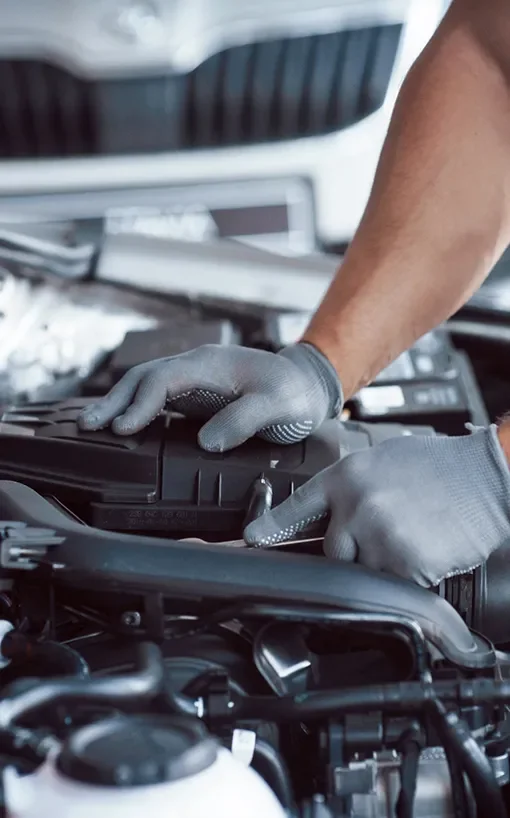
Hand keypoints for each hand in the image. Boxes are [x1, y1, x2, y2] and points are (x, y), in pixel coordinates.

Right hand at [77, 343, 341, 451]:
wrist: (308, 384)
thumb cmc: (295, 393)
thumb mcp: (278, 405)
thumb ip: (244, 419)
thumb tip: (208, 441)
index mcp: (211, 364)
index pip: (164, 379)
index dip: (140, 403)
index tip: (122, 427)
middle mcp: (197, 367)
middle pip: (145, 377)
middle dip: (115, 400)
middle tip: (88, 425)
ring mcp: (195, 379)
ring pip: (147, 385)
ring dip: (120, 403)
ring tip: (93, 425)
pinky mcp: (197, 394)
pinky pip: (158, 397)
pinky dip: (136, 408)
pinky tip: (124, 424)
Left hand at [244, 426, 509, 586]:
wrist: (486, 476)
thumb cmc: (439, 467)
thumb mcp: (383, 463)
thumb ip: (350, 488)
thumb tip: (331, 513)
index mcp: (347, 477)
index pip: (296, 508)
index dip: (268, 528)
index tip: (248, 542)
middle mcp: (356, 506)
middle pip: (333, 551)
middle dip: (355, 550)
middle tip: (390, 529)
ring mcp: (379, 537)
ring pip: (365, 572)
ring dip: (385, 563)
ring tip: (413, 534)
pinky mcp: (405, 564)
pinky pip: (396, 585)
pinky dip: (410, 575)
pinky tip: (427, 547)